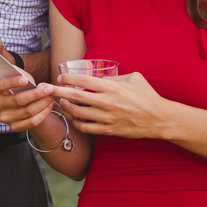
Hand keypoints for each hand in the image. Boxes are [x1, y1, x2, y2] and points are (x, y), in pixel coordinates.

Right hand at [0, 75, 56, 131]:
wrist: (21, 103)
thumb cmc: (20, 87)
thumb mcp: (19, 78)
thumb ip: (22, 76)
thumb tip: (33, 82)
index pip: (0, 85)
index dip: (12, 82)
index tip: (25, 79)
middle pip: (18, 100)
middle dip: (36, 94)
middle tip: (50, 88)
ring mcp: (4, 118)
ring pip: (27, 111)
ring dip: (43, 103)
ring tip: (52, 96)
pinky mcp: (13, 127)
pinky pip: (31, 122)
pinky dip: (43, 113)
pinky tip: (49, 105)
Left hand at [55, 71, 172, 138]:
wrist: (158, 119)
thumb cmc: (147, 96)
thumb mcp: (134, 78)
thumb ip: (115, 76)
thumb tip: (100, 76)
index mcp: (112, 87)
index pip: (83, 80)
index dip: (69, 78)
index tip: (61, 77)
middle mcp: (107, 102)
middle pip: (75, 97)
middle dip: (58, 92)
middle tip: (47, 89)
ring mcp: (106, 118)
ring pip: (78, 113)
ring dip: (66, 108)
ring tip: (62, 103)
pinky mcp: (108, 130)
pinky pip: (86, 127)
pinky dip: (77, 122)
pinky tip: (75, 117)